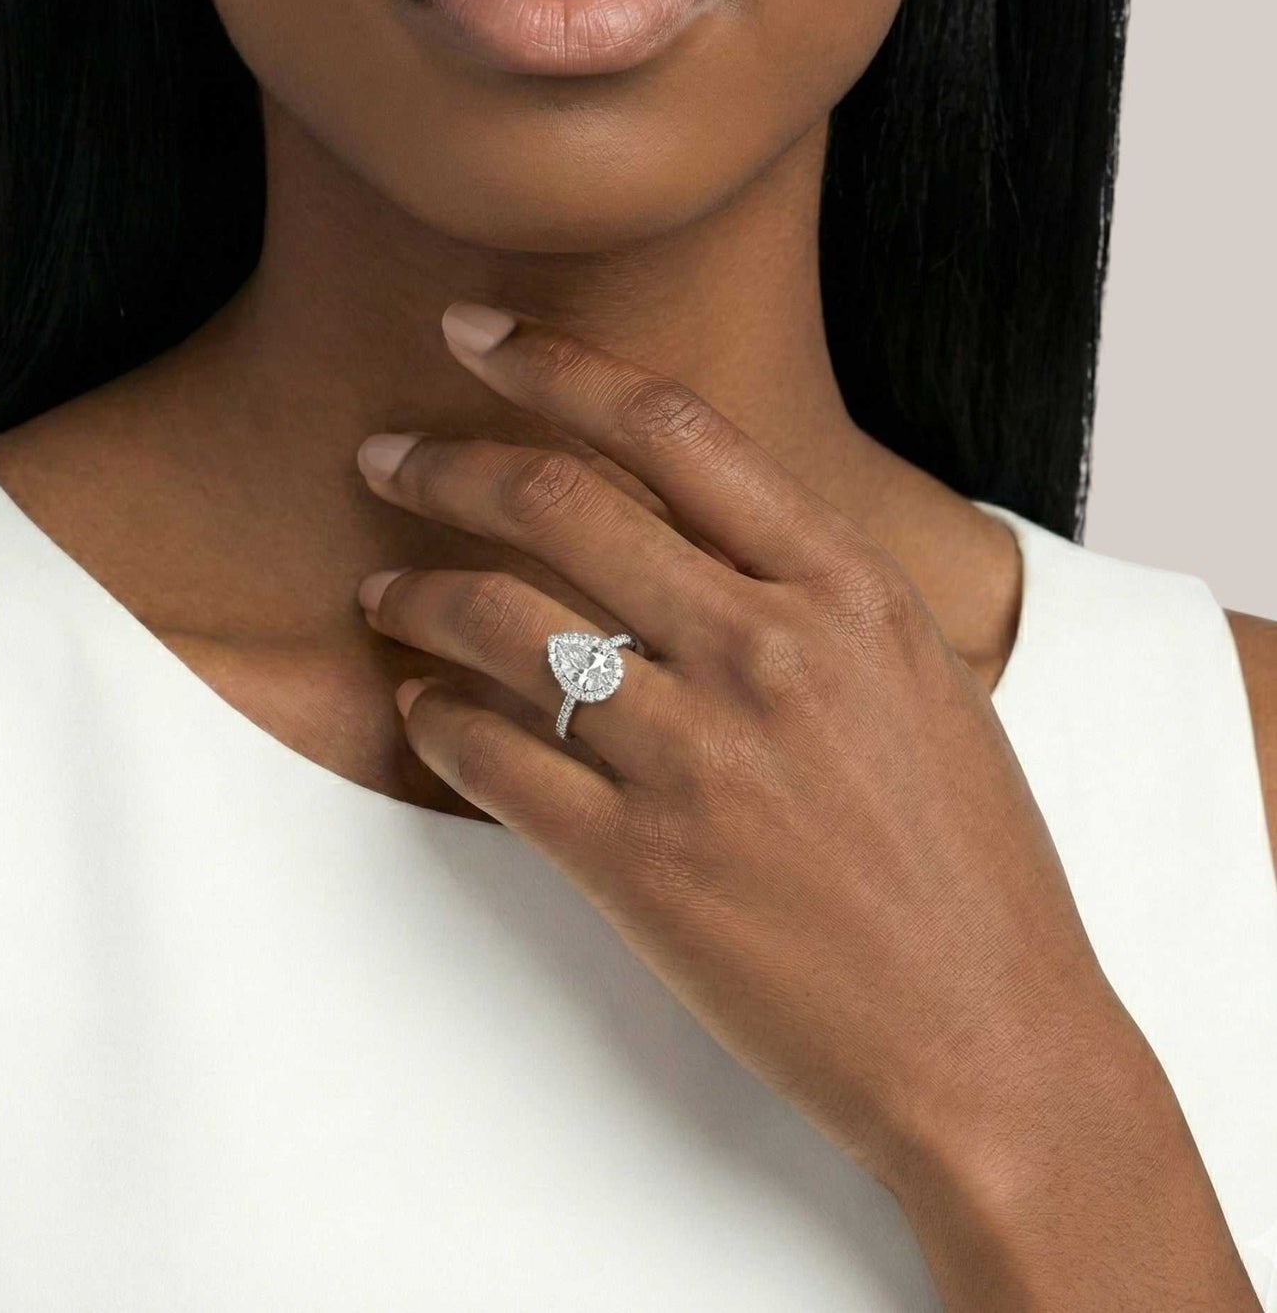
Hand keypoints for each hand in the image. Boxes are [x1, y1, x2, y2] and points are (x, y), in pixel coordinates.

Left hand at [353, 303, 1258, 1305]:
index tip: (474, 333)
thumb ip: (809, 590)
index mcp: (844, 588)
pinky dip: (434, 721)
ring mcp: (694, 756)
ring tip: (381, 590)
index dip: (554, 363)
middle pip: (556, 504)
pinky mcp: (637, 864)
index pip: (670, 427)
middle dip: (445, 465)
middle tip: (385, 456)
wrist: (987, 1035)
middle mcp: (763, 650)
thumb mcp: (918, 680)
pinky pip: (490, 759)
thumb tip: (686, 524)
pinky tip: (420, 709)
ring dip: (416, 592)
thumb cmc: (967, 860)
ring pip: (499, 623)